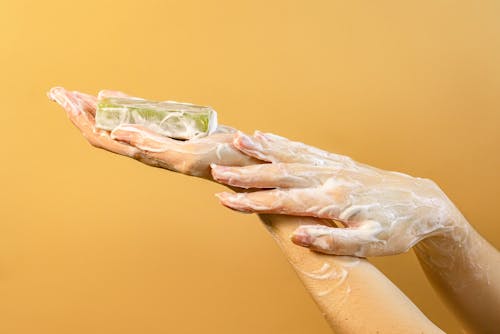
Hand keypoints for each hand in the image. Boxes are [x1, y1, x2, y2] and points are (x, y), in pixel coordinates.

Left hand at [48, 87, 258, 178]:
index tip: (65, 100)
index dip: (81, 119)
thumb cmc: (215, 160)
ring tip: (75, 94)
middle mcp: (143, 145)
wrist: (237, 158)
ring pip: (116, 120)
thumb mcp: (183, 154)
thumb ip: (151, 145)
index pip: (102, 136)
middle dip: (79, 111)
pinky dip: (121, 104)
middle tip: (60, 92)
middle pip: (102, 128)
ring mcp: (153, 136)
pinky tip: (110, 96)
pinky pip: (138, 114)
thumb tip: (117, 130)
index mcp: (144, 153)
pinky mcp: (165, 128)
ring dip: (94, 108)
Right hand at [212, 131, 462, 256]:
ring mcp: (332, 166)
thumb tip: (298, 236)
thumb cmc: (397, 228)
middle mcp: (329, 178)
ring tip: (237, 139)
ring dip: (263, 149)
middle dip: (247, 172)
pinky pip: (305, 148)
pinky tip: (267, 136)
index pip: (284, 201)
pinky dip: (283, 142)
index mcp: (334, 200)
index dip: (252, 201)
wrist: (423, 203)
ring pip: (291, 155)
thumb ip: (334, 240)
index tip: (224, 199)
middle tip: (217, 169)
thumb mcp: (371, 244)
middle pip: (281, 173)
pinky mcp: (336, 161)